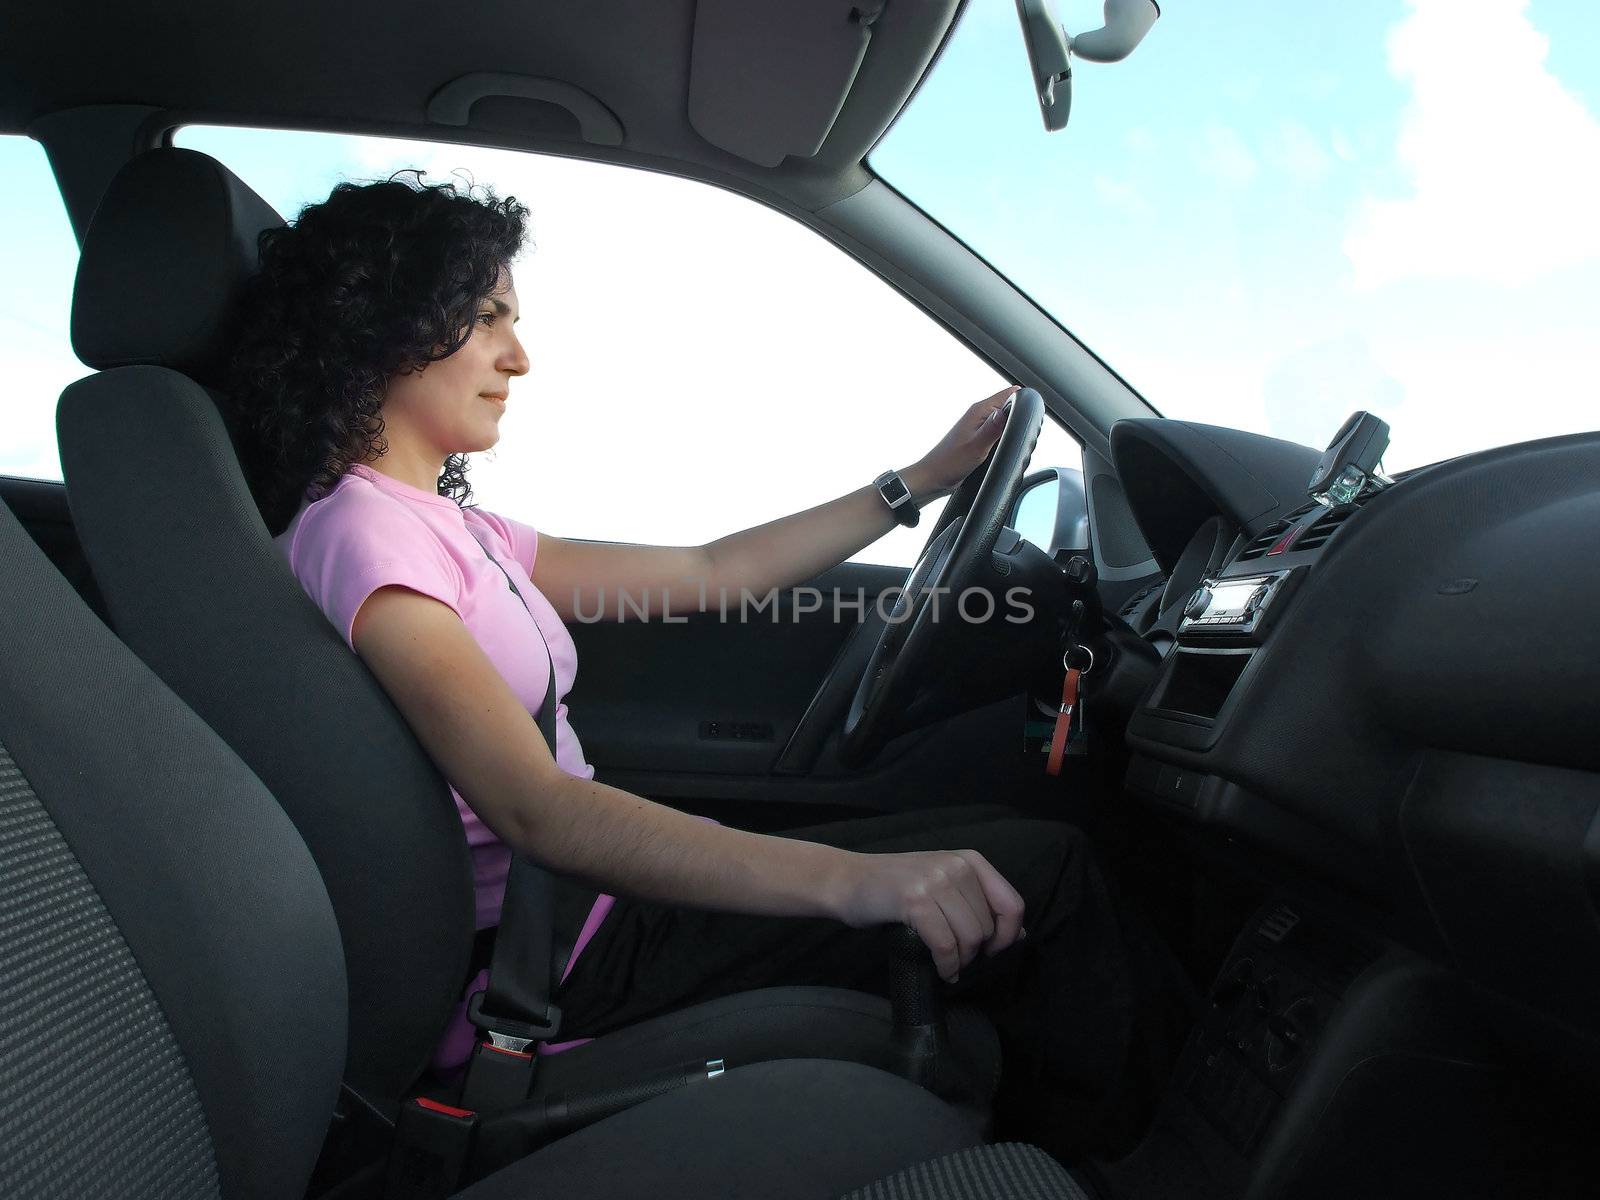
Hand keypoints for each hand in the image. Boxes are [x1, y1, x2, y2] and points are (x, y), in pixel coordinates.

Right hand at [828, 848, 1025, 981]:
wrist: (847, 880)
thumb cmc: (896, 888)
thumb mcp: (943, 884)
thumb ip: (979, 903)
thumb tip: (1019, 934)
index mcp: (970, 860)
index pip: (1012, 904)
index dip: (1008, 936)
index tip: (991, 951)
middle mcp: (956, 866)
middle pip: (988, 927)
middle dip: (976, 953)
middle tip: (957, 959)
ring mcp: (934, 881)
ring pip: (970, 938)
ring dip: (961, 962)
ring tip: (948, 965)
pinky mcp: (915, 902)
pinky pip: (945, 945)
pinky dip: (946, 965)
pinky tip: (941, 970)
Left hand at [902, 385, 1020, 500]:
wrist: (934, 477)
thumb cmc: (950, 462)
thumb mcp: (976, 447)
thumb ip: (993, 428)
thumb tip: (1006, 411)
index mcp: (979, 410)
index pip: (1010, 394)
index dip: (1023, 402)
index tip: (1028, 417)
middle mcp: (980, 414)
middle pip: (1010, 406)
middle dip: (1019, 417)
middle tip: (1018, 434)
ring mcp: (979, 426)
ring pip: (1005, 419)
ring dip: (1011, 428)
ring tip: (1009, 442)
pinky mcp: (979, 437)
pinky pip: (998, 430)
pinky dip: (1004, 437)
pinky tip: (1002, 447)